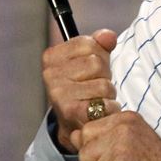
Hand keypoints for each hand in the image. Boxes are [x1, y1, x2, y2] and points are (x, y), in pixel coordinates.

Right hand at [42, 29, 120, 152]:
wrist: (75, 123)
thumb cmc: (83, 88)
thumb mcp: (90, 59)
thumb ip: (100, 44)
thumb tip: (108, 36)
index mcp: (52, 57)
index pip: (89, 43)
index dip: (99, 55)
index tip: (91, 68)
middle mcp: (50, 74)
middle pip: (97, 63)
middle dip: (104, 76)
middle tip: (95, 87)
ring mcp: (59, 93)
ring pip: (103, 84)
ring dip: (108, 94)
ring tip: (96, 100)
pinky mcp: (70, 112)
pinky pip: (103, 103)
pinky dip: (109, 108)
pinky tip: (99, 112)